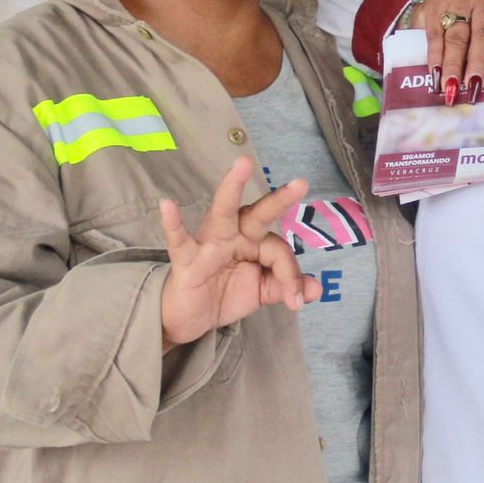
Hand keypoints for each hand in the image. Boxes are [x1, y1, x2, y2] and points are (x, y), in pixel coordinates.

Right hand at [159, 156, 319, 348]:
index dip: (290, 274)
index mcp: (254, 241)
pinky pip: (179, 240)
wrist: (190, 318)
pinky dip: (173, 224)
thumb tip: (316, 290)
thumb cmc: (225, 293)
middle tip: (302, 184)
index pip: (278, 250)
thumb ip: (286, 286)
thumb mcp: (261, 291)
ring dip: (232, 188)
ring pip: (222, 213)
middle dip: (279, 200)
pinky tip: (167, 205)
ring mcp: (209, 244)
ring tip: (242, 164)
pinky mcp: (186, 260)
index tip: (297, 299)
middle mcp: (233, 235)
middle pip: (258, 214)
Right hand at [409, 0, 483, 103]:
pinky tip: (436, 73)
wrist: (445, 1)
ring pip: (458, 37)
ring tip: (452, 86)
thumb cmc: (478, 24)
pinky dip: (435, 57)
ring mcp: (459, 1)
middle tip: (474, 84)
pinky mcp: (435, 7)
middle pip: (483, 33)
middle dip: (478, 62)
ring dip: (454, 65)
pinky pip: (436, 36)